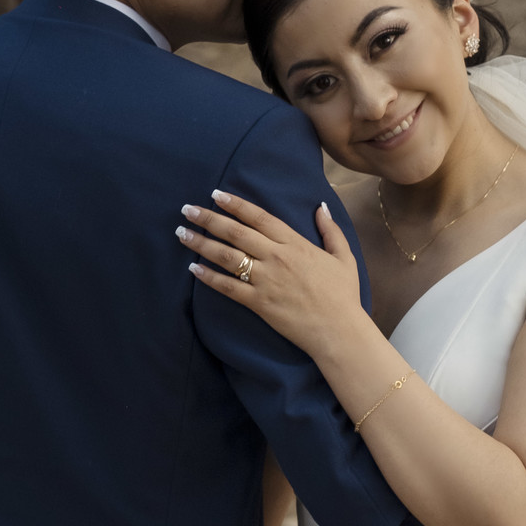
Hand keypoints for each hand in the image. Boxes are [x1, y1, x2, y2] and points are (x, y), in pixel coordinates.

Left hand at [176, 190, 363, 357]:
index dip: (235, 204)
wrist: (339, 330)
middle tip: (187, 210)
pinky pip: (228, 287)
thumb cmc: (343, 295)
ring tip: (182, 233)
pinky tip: (193, 268)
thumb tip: (320, 207)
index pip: (259, 217)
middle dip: (209, 219)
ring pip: (227, 256)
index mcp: (295, 244)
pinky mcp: (259, 303)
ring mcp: (266, 280)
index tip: (215, 195)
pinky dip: (209, 277)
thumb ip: (331, 230)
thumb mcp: (343, 257)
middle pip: (236, 232)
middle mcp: (276, 257)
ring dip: (201, 243)